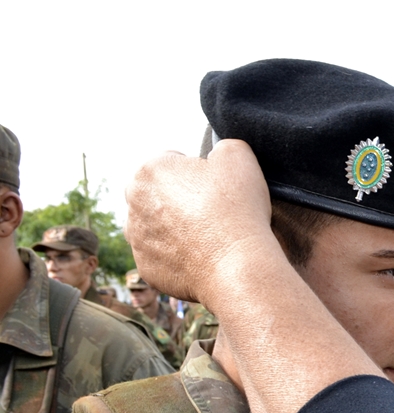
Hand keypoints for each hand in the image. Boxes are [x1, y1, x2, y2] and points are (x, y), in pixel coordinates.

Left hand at [124, 139, 275, 306]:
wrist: (237, 266)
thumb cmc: (237, 210)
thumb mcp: (239, 156)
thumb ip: (222, 145)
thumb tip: (217, 152)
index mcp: (150, 169)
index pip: (174, 162)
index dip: (200, 173)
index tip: (217, 189)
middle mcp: (133, 202)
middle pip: (159, 193)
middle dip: (180, 199)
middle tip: (213, 212)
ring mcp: (136, 238)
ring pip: (156, 225)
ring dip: (176, 227)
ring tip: (209, 237)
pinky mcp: (145, 267)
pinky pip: (161, 256)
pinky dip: (178, 256)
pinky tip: (202, 256)